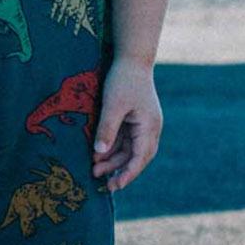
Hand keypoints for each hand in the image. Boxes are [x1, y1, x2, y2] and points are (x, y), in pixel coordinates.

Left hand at [91, 58, 160, 193]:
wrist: (132, 58)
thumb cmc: (124, 80)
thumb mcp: (113, 105)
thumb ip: (107, 129)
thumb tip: (100, 153)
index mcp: (149, 127)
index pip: (140, 158)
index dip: (128, 174)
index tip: (116, 186)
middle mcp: (149, 129)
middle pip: (137, 158)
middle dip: (120, 171)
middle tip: (103, 184)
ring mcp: (142, 125)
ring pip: (129, 150)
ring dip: (113, 160)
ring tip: (94, 170)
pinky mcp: (134, 120)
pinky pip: (124, 140)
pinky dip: (112, 148)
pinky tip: (97, 154)